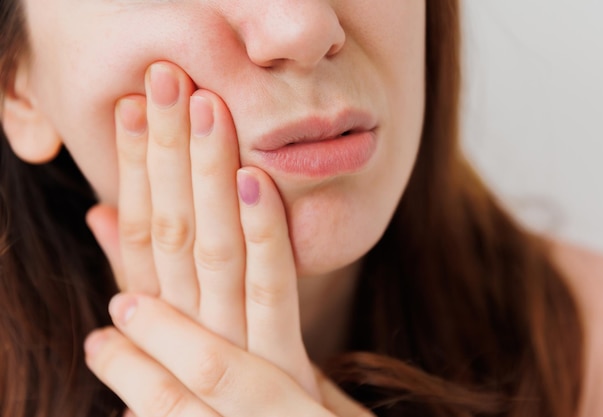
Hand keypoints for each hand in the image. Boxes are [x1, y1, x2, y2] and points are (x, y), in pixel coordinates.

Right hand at [85, 62, 370, 416]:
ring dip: (205, 177)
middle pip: (169, 228)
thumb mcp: (169, 328)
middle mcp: (185, 327)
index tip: (132, 107)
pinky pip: (270, 291)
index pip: (138, 230)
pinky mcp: (279, 364)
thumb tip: (101, 214)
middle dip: (167, 152)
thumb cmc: (219, 387)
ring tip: (202, 110)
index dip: (135, 167)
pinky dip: (262, 234)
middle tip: (164, 80)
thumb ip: (134, 275)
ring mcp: (231, 345)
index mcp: (160, 316)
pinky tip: (255, 180)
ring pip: (212, 248)